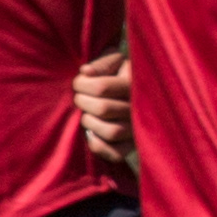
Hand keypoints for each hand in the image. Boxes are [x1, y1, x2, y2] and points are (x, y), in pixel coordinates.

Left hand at [72, 46, 133, 168]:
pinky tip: (91, 134)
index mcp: (133, 85)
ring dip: (90, 123)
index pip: (100, 87)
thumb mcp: (114, 62)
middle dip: (83, 102)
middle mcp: (138, 109)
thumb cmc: (117, 73)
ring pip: (111, 132)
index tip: (78, 83)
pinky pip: (115, 154)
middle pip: (103, 109)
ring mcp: (136, 129)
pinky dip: (98, 146)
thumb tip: (86, 72)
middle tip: (80, 99)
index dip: (81, 84)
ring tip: (87, 115)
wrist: (134, 90)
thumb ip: (101, 64)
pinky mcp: (130, 146)